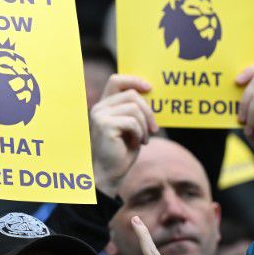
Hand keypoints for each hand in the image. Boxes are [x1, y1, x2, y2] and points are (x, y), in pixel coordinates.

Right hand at [89, 75, 156, 196]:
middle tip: (154, 129)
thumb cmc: (122, 151)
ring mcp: (100, 116)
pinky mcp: (105, 126)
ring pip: (134, 108)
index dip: (134, 80)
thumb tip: (150, 93)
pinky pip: (132, 122)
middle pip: (131, 95)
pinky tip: (137, 144)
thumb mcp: (131, 126)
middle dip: (148, 111)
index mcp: (104, 106)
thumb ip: (135, 110)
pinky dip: (140, 133)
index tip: (150, 88)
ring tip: (144, 139)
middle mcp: (99, 108)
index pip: (116, 80)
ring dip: (144, 125)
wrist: (110, 174)